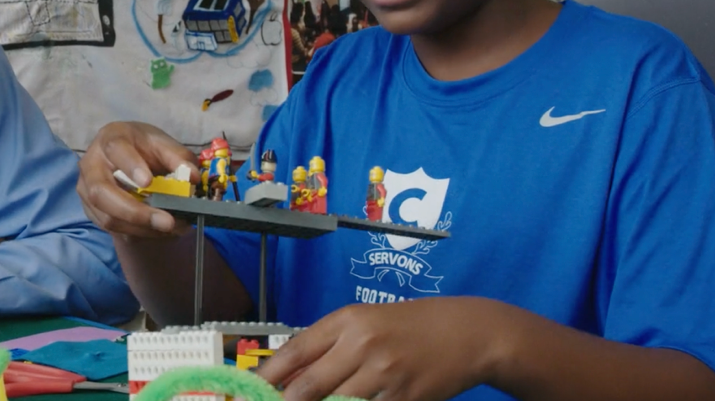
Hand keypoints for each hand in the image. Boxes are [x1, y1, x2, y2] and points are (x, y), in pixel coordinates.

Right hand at [77, 121, 196, 237]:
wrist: (126, 155)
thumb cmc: (143, 146)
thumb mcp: (163, 143)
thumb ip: (178, 157)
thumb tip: (192, 177)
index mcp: (110, 139)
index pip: (115, 150)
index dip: (130, 166)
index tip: (148, 181)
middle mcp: (91, 165)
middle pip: (101, 193)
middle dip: (135, 212)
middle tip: (167, 222)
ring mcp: (86, 190)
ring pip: (107, 217)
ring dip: (141, 228)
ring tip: (172, 228)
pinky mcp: (92, 210)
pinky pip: (113, 228)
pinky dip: (139, 232)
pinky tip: (160, 231)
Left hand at [258, 297, 512, 400]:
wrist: (467, 333)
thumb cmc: (409, 326)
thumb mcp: (365, 322)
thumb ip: (328, 346)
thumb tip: (287, 377)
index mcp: (346, 321)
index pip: (294, 352)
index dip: (266, 378)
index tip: (247, 392)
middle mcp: (361, 345)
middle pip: (307, 387)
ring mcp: (384, 375)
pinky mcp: (404, 399)